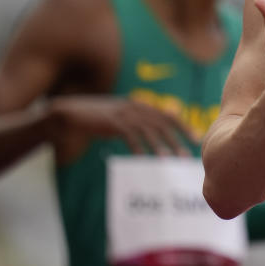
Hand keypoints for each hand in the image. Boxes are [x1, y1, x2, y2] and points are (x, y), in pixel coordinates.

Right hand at [48, 95, 194, 155]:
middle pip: (162, 123)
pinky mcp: (112, 122)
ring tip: (168, 160)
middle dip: (176, 139)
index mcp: (139, 105)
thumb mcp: (119, 117)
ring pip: (148, 130)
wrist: (69, 113)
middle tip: (186, 156)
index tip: (195, 138)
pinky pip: (129, 136)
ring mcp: (123, 114)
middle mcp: (135, 107)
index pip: (167, 115)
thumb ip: (135, 123)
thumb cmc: (96, 118)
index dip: (183, 126)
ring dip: (160, 146)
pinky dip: (138, 148)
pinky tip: (144, 159)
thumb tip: (151, 136)